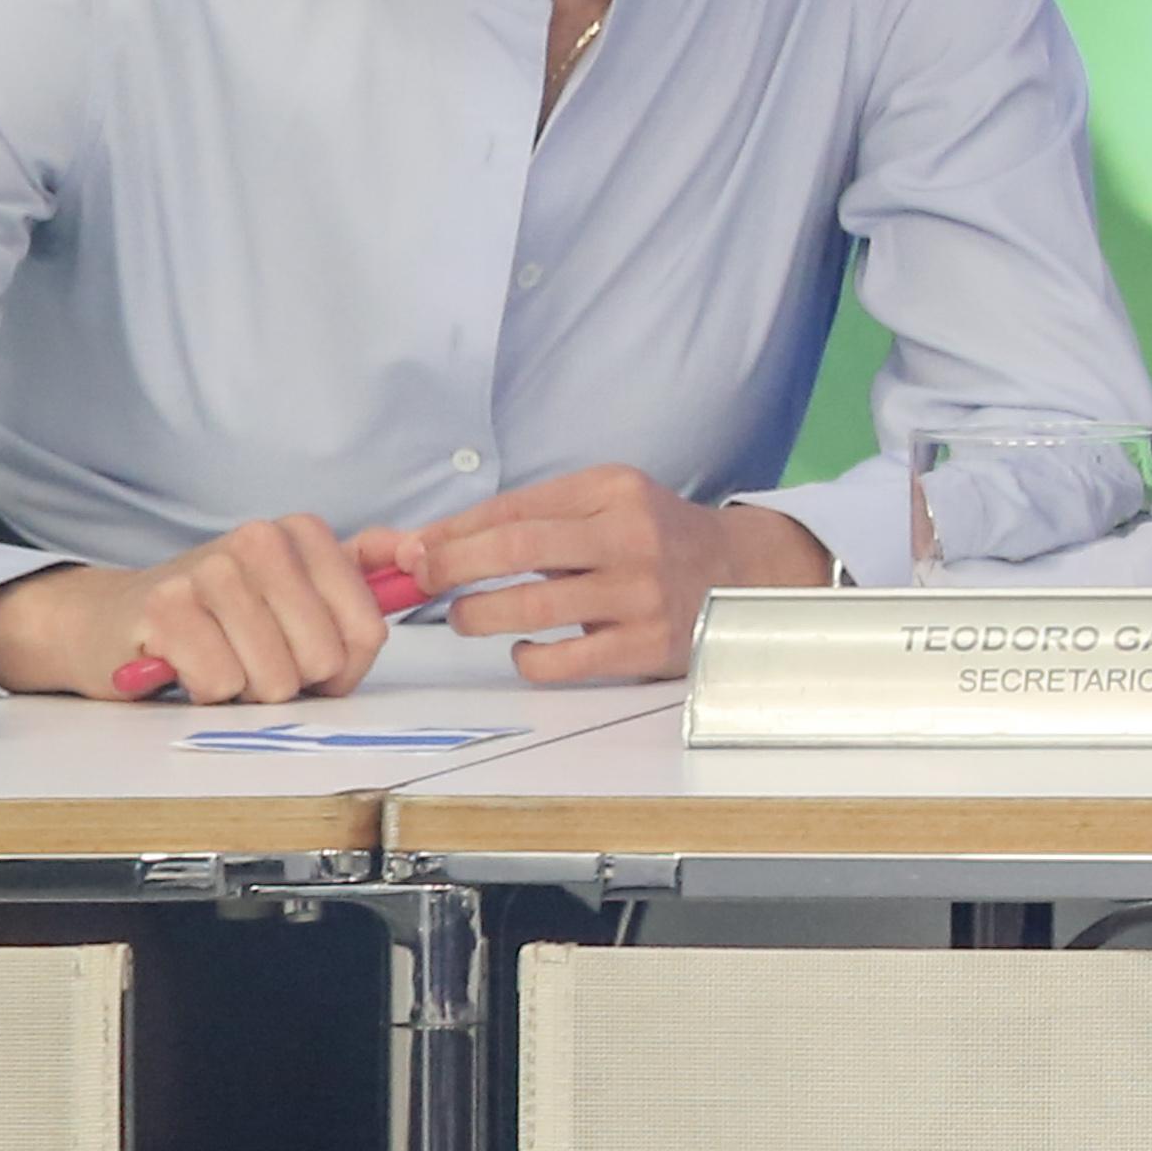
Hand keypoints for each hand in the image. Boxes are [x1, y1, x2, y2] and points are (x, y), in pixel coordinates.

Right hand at [0, 513, 423, 703]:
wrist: (114, 619)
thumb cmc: (218, 613)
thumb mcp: (294, 586)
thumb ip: (359, 571)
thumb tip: (419, 553)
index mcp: (303, 533)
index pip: (366, 631)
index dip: (340, 667)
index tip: (307, 656)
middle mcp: (260, 540)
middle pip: (323, 659)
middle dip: (293, 681)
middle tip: (255, 661)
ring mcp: (212, 570)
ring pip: (275, 678)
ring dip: (247, 690)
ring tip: (221, 660)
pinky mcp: (165, 609)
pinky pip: (222, 684)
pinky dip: (206, 690)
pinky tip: (187, 664)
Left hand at [416, 465, 831, 684]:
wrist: (738, 574)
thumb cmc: (652, 538)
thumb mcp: (604, 504)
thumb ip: (532, 519)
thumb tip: (432, 543)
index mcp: (612, 490)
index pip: (514, 507)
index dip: (453, 531)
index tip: (413, 551)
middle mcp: (629, 535)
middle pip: (516, 548)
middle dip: (451, 566)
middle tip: (421, 582)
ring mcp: (640, 593)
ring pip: (532, 608)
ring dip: (478, 615)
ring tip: (466, 617)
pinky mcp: (645, 644)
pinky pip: (563, 660)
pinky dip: (528, 658)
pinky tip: (525, 649)